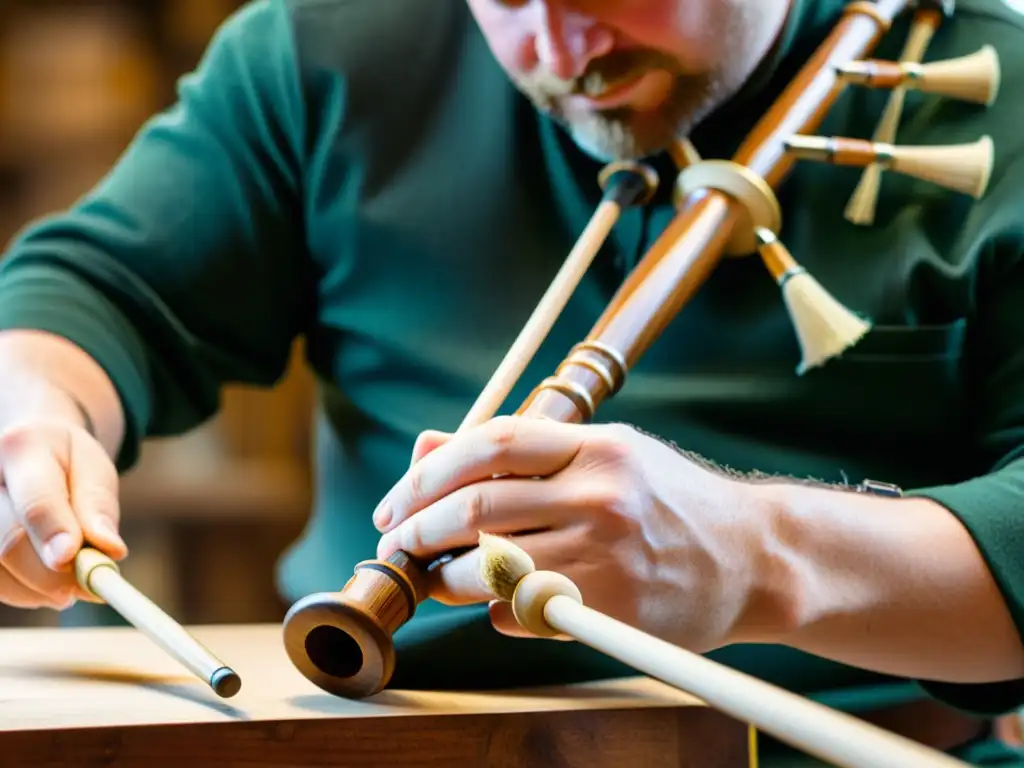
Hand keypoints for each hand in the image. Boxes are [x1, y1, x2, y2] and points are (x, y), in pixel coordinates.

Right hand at [0, 418, 126, 609]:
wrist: (28, 449)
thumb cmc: (66, 461)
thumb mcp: (92, 468)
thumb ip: (98, 506)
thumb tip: (110, 549)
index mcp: (21, 448)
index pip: (36, 501)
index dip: (54, 534)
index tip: (73, 559)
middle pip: (9, 542)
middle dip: (51, 575)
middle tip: (87, 587)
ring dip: (38, 589)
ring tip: (71, 585)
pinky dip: (23, 591)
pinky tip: (45, 584)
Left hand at [373, 416, 776, 651]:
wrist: (752, 557)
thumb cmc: (669, 502)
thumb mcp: (605, 455)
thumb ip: (522, 453)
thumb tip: (428, 450)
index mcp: (597, 447)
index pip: (490, 444)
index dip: (428, 472)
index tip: (398, 503)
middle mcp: (600, 495)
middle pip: (475, 507)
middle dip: (417, 528)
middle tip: (396, 543)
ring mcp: (606, 554)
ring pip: (487, 568)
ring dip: (443, 577)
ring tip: (435, 576)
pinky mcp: (609, 607)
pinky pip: (519, 611)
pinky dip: (491, 609)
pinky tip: (497, 602)